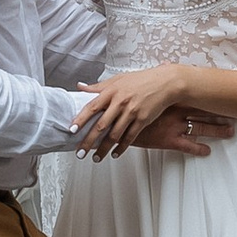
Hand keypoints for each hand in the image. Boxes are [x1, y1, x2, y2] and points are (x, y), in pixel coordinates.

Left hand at [72, 65, 223, 158]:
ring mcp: (132, 112)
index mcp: (111, 91)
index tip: (72, 130)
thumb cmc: (140, 80)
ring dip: (104, 148)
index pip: (92, 107)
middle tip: (80, 152)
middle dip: (89, 141)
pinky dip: (121, 148)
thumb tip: (80, 87)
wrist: (165, 83)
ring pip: (114, 135)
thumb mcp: (117, 79)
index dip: (80, 119)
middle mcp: (120, 102)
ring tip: (96, 158)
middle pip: (101, 125)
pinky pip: (130, 137)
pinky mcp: (142, 120)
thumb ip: (98, 86)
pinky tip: (115, 154)